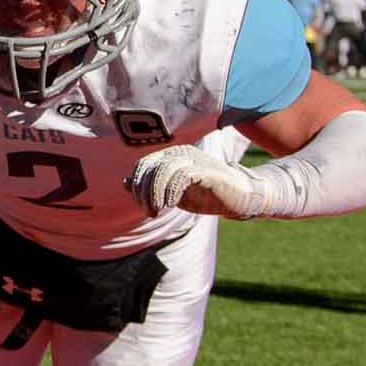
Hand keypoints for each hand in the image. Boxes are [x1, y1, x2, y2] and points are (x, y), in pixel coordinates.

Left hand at [126, 144, 266, 218]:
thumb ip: (151, 186)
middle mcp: (181, 153)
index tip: (144, 206)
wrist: (240, 197)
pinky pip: (181, 175)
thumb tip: (125, 181)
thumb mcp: (171, 192)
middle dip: (143, 193)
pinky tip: (171, 204)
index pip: (142, 166)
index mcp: (171, 156)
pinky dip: (171, 191)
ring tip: (157, 211)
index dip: (137, 187)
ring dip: (154, 194)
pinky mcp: (205, 170)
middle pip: (149, 168)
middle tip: (151, 212)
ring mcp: (194, 160)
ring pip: (162, 170)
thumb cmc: (205, 195)